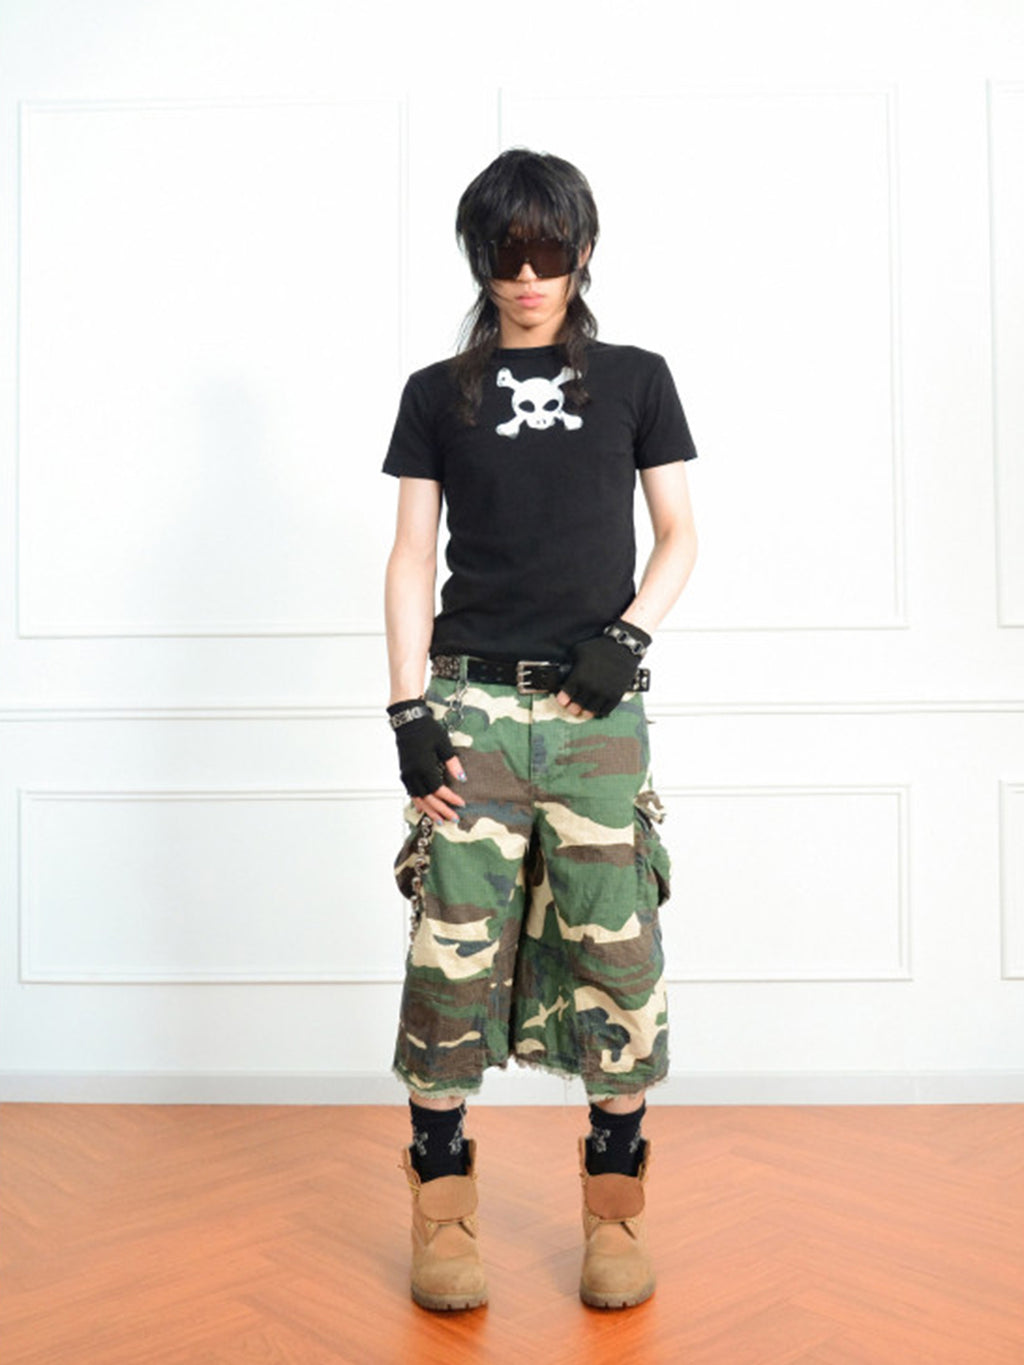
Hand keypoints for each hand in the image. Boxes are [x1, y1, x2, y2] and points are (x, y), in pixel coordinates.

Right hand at [388, 699, 466, 822]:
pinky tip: (423, 808)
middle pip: (428, 798)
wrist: (408, 721)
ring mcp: (407, 774)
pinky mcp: (404, 773)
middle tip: (453, 818)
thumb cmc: (426, 730)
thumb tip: (463, 778)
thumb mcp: (444, 744)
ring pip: (417, 798)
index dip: (450, 799)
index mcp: (424, 766)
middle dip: (441, 810)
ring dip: (429, 810)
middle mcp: (413, 773)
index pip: (438, 789)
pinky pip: (411, 792)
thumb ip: (453, 763)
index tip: (461, 804)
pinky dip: (418, 802)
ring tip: (439, 819)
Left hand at [555, 620, 650, 718]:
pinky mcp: (616, 696)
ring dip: (586, 711)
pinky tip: (597, 707)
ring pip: (590, 711)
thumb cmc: (599, 647)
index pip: (565, 696)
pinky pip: (605, 711)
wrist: (623, 647)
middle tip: (572, 706)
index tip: (563, 701)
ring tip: (585, 708)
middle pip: (577, 705)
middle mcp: (590, 687)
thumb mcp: (578, 650)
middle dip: (573, 706)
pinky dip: (599, 711)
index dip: (563, 700)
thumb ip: (569, 662)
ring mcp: (604, 693)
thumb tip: (562, 669)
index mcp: (579, 676)